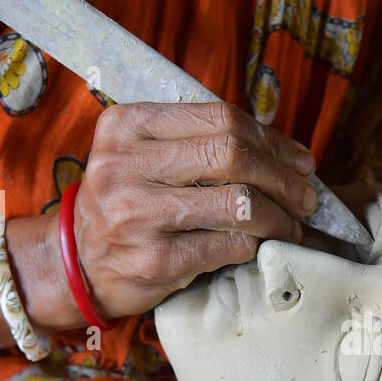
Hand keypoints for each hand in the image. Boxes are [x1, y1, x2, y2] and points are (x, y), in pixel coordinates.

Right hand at [49, 101, 319, 323]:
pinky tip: (261, 246)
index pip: (220, 119)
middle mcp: (125, 165)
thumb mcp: (143, 153)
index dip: (272, 140)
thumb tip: (286, 153)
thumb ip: (197, 140)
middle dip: (283, 178)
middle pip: (232, 155)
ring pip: (237, 203)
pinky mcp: (154, 261)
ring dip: (278, 216)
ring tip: (291, 224)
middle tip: (306, 196)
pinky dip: (255, 245)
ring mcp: (137, 214)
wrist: (76, 261)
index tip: (300, 160)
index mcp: (127, 125)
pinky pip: (228, 245)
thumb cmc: (127, 202)